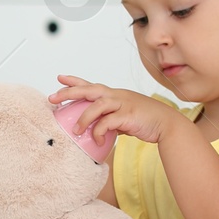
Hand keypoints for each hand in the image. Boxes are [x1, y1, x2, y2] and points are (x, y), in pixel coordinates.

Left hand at [49, 74, 182, 143]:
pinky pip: (108, 122)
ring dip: (84, 118)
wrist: (165, 124)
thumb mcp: (124, 115)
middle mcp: (116, 96)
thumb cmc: (145, 120)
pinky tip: (97, 140)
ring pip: (97, 105)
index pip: (90, 84)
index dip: (74, 80)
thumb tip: (98, 128)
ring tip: (75, 130)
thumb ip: (110, 118)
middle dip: (69, 92)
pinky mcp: (128, 116)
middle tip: (53, 98)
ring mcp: (122, 104)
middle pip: (89, 89)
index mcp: (114, 94)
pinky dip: (100, 132)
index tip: (59, 78)